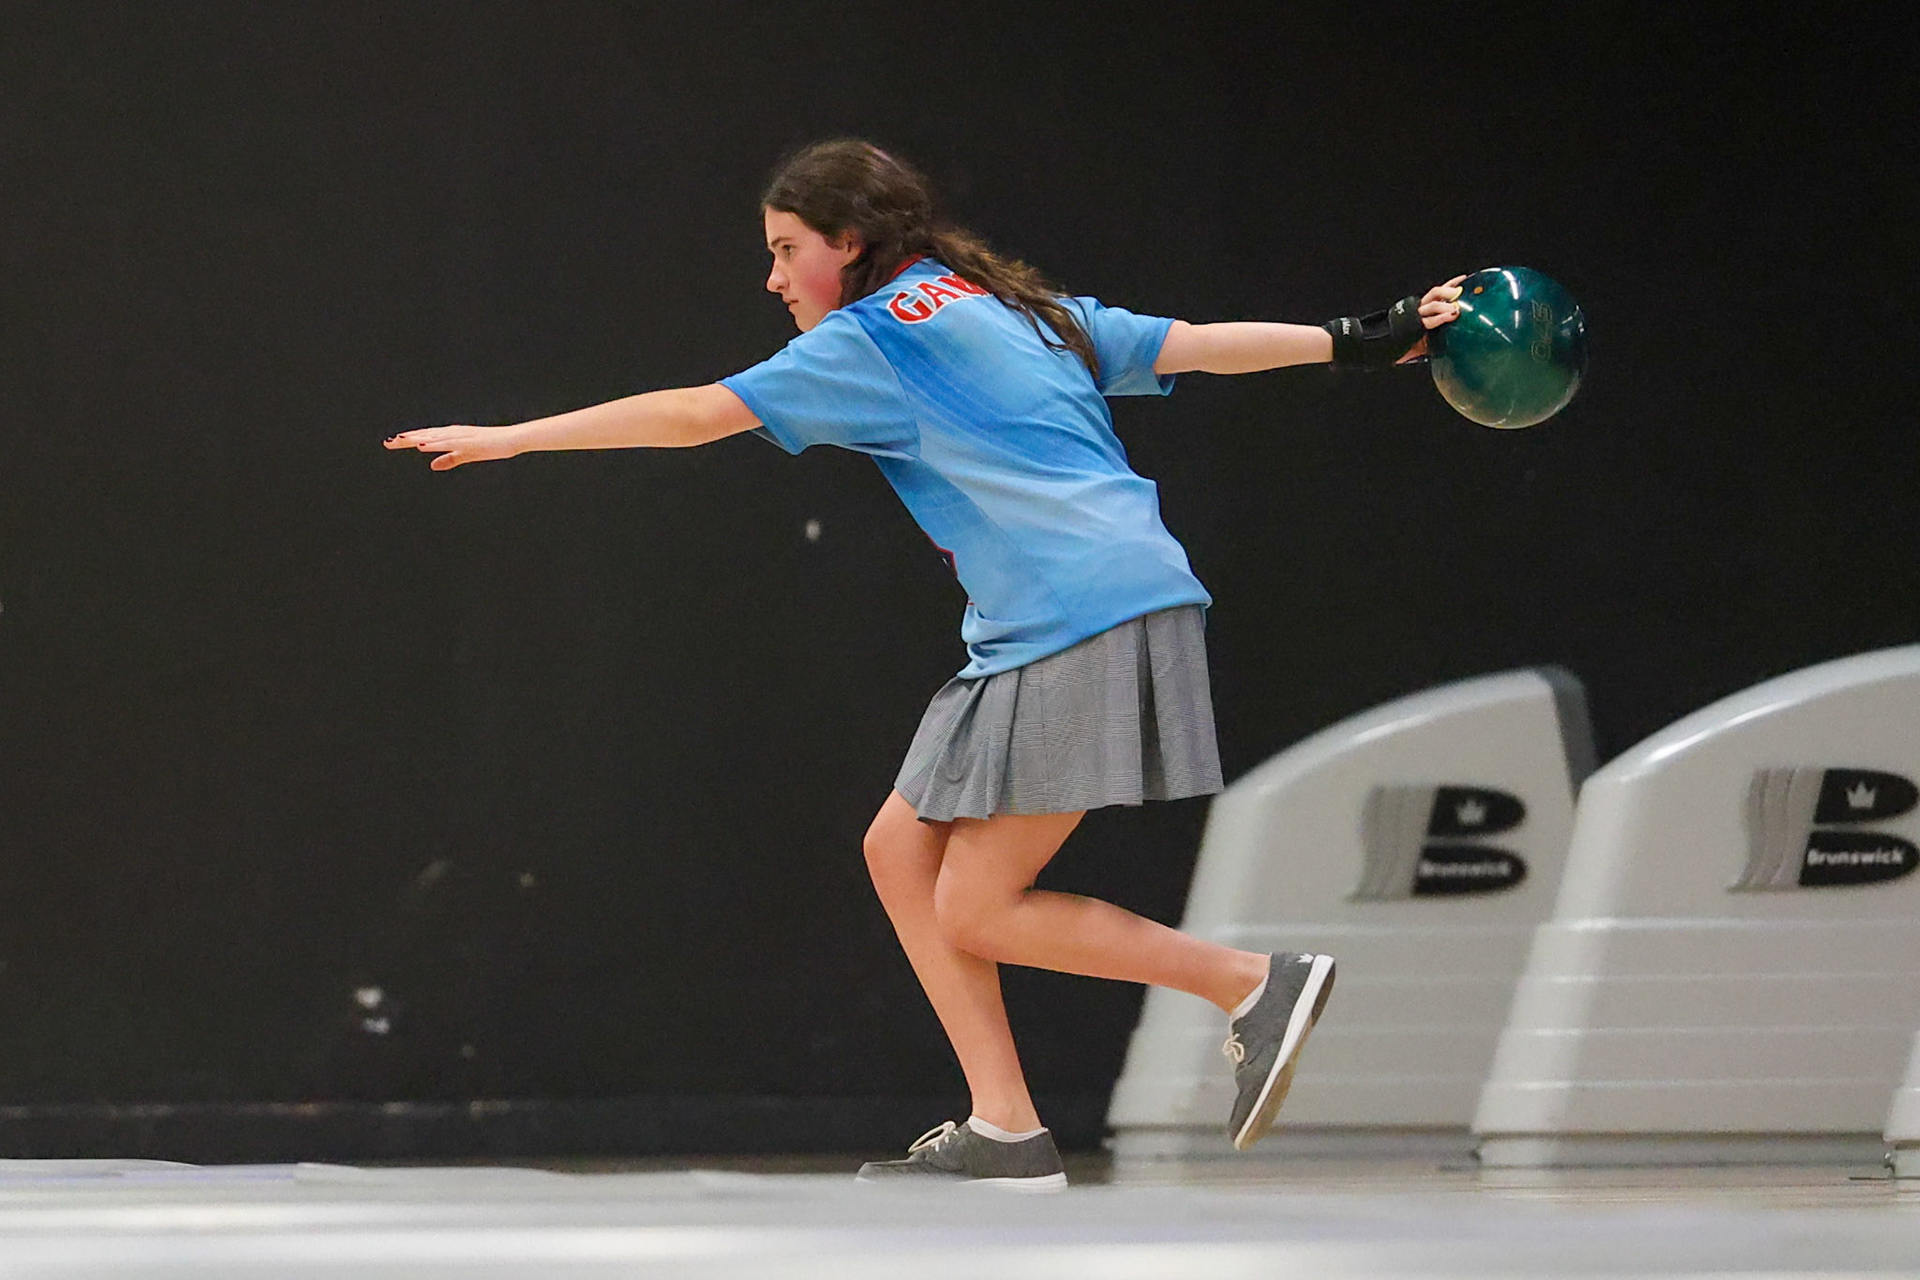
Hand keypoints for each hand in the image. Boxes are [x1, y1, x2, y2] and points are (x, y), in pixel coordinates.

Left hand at [384, 424, 521, 470]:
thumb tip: (433, 465)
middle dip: (406, 439)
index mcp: (451, 435)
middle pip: (425, 435)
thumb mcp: (466, 455)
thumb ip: (449, 459)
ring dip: (416, 439)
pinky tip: (423, 445)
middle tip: (388, 443)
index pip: (425, 437)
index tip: (392, 443)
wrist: (511, 439)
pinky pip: (447, 442)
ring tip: (400, 441)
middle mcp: (452, 432)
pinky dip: (434, 443)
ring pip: (432, 437)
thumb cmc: (491, 445)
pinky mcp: (468, 441)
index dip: (409, 440)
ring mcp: (460, 436)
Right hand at [1395, 274, 1466, 363]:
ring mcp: (1417, 316)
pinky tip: (1450, 316)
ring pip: (1433, 304)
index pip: (1438, 292)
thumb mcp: (1427, 334)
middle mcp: (1420, 308)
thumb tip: (1456, 326)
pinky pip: (1429, 320)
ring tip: (1456, 309)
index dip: (1451, 284)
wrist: (1387, 346)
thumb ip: (1439, 328)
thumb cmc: (1407, 341)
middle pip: (1435, 292)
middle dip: (1449, 290)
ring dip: (1447, 305)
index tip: (1463, 278)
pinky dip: (1441, 317)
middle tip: (1460, 292)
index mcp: (1423, 307)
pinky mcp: (1415, 326)